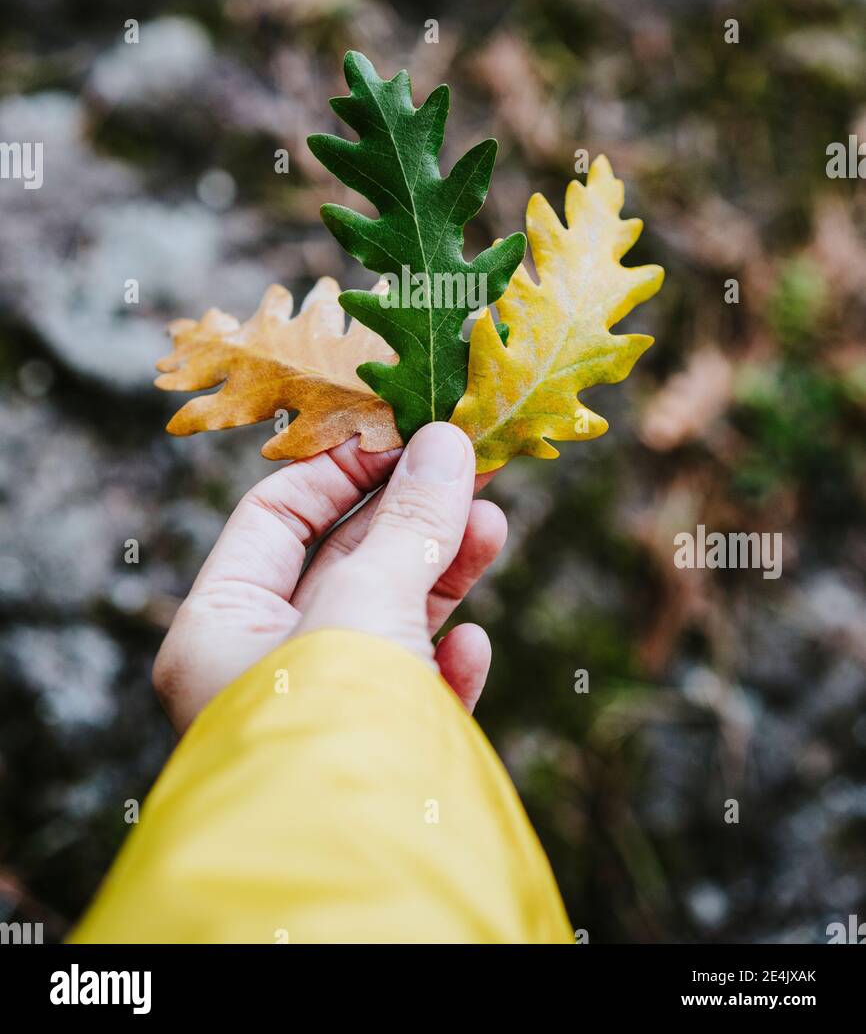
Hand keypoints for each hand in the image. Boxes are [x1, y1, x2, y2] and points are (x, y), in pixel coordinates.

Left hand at [153, 423, 505, 733]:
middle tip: (474, 468)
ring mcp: (321, 711)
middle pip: (341, 561)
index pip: (276, 516)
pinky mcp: (375, 753)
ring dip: (442, 569)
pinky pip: (410, 687)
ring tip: (495, 524)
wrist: (359, 876)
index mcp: (218, 627)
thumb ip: (409, 521)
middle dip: (411, 515)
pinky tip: (470, 644)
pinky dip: (442, 658)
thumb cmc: (330, 722)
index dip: (346, 468)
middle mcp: (260, 666)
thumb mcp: (366, 602)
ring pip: (386, 617)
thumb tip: (449, 442)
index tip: (412, 435)